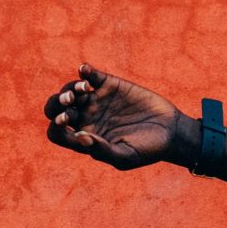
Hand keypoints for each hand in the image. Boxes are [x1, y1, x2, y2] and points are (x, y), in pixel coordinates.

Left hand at [42, 63, 193, 169]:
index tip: (68, 123)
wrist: (171, 132)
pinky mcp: (110, 85)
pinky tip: (87, 71)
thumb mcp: (125, 157)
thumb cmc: (147, 150)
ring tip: (84, 89)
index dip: (56, 128)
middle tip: (70, 102)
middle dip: (57, 104)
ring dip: (70, 87)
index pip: (57, 134)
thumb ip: (101, 150)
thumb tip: (80, 136)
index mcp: (84, 139)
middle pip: (56, 109)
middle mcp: (86, 119)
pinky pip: (89, 74)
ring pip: (70, 89)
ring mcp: (96, 100)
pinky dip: (84, 70)